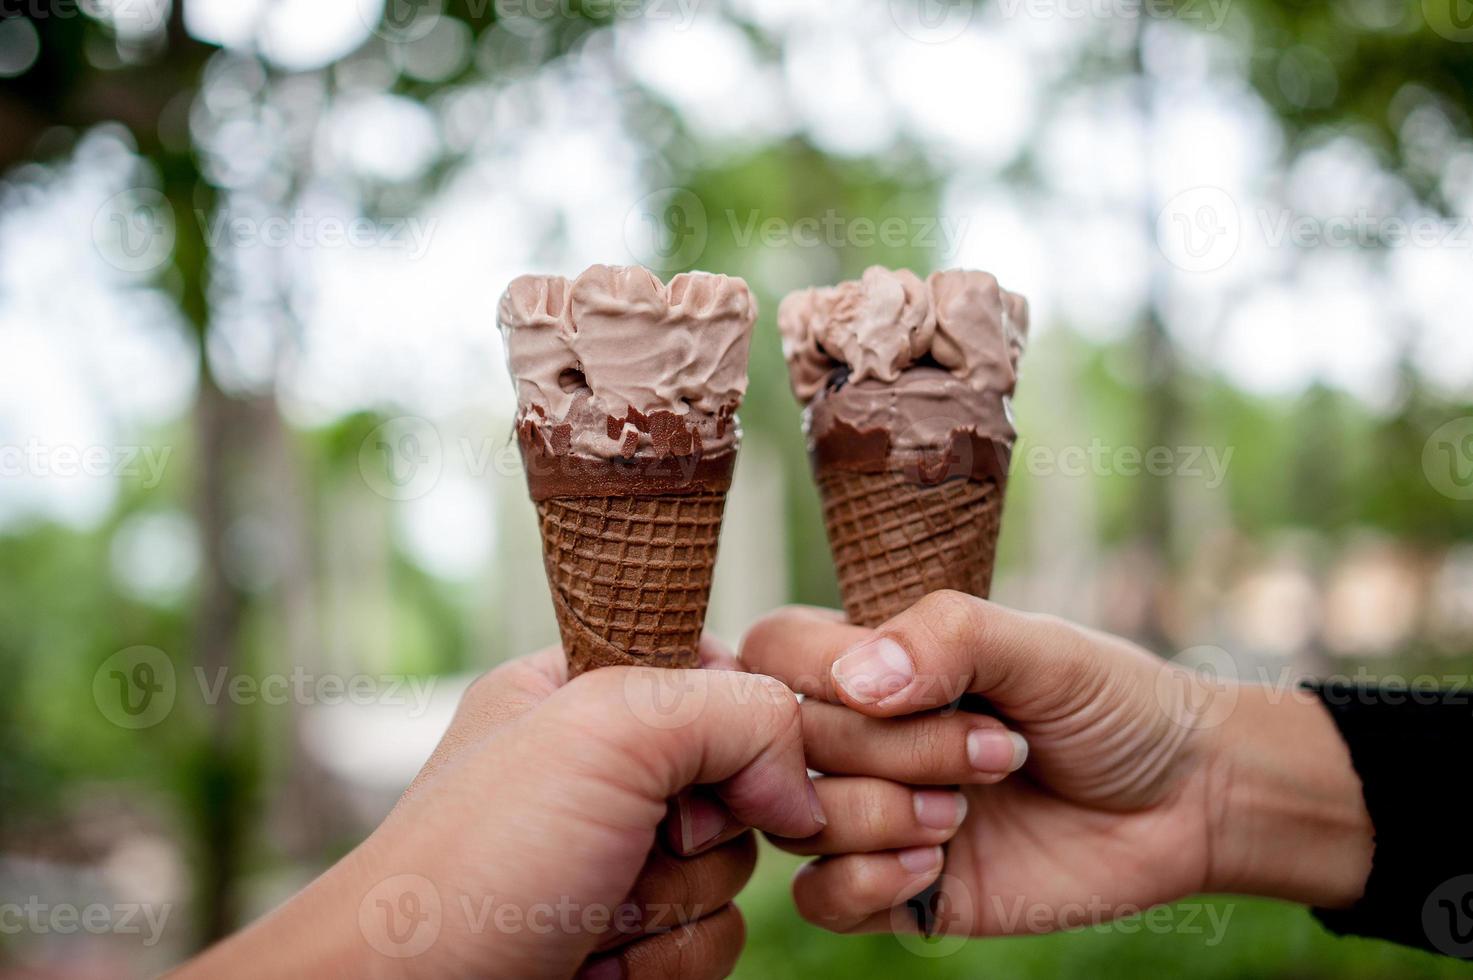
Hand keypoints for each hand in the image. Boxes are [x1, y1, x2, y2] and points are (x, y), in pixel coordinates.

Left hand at [176, 639, 823, 977]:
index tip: (709, 763)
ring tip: (592, 914)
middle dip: (694, 834)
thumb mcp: (605, 732)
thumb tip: (800, 791)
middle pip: (736, 780)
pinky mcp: (629, 940)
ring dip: (673, 908)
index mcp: (577, 688)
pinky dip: (664, 963)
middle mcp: (599, 771)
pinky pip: (714, 942)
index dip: (738, 717)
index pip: (714, 668)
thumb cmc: (476, 862)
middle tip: (631, 846)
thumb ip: (734, 712)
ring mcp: (614, 860)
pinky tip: (595, 965)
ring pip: (733, 871)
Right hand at [741, 593, 1373, 936]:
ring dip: (881, 817)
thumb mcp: (1042, 645)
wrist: (1187, 800)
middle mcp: (862, 735)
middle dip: (892, 752)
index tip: (913, 691)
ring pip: (797, 823)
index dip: (815, 674)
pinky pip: (820, 898)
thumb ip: (949, 638)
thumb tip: (856, 682)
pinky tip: (936, 865)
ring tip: (965, 813)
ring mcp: (876, 812)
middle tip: (996, 752)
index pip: (775, 651)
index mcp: (879, 661)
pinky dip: (865, 884)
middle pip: (790, 745)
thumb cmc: (1112, 703)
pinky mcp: (900, 890)